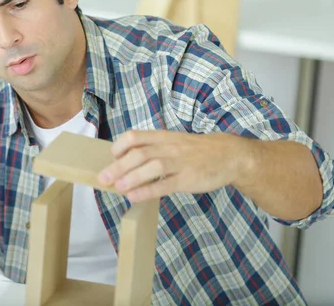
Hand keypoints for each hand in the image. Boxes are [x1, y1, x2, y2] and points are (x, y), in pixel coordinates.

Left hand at [98, 130, 251, 201]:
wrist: (229, 155)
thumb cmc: (195, 151)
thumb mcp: (173, 142)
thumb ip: (152, 149)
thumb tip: (124, 164)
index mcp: (162, 137)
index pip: (134, 137)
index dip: (119, 147)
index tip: (111, 158)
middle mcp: (169, 147)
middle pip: (139, 153)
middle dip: (118, 166)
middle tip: (103, 178)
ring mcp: (180, 162)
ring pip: (152, 167)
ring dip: (131, 177)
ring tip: (117, 188)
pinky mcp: (188, 178)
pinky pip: (165, 184)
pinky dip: (148, 191)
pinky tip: (135, 197)